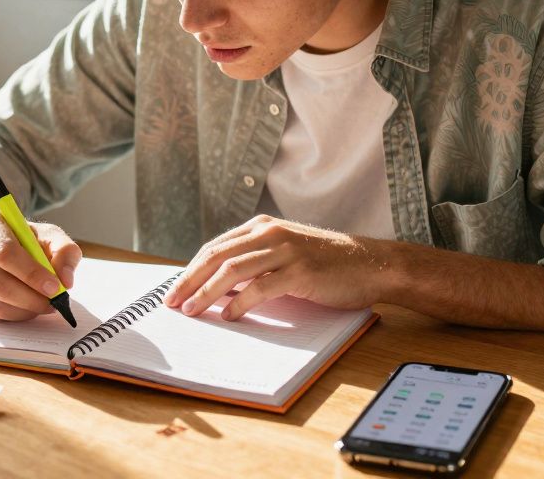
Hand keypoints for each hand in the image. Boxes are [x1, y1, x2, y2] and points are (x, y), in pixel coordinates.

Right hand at [0, 205, 82, 321]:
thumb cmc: (20, 237)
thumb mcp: (47, 233)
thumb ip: (64, 251)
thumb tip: (66, 281)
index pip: (6, 254)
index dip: (32, 275)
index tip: (55, 288)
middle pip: (0, 285)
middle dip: (33, 300)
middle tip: (54, 304)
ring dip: (24, 311)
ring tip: (41, 304)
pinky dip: (11, 316)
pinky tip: (23, 306)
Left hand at [162, 215, 395, 320]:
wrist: (371, 263)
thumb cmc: (327, 263)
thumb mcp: (285, 253)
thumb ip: (255, 262)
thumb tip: (218, 289)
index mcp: (262, 226)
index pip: (215, 247)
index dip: (190, 269)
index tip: (174, 290)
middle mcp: (270, 232)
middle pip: (216, 256)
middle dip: (189, 280)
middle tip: (172, 302)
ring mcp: (285, 249)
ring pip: (232, 270)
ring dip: (207, 292)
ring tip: (192, 311)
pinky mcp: (300, 270)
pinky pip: (260, 287)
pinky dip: (240, 303)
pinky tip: (229, 316)